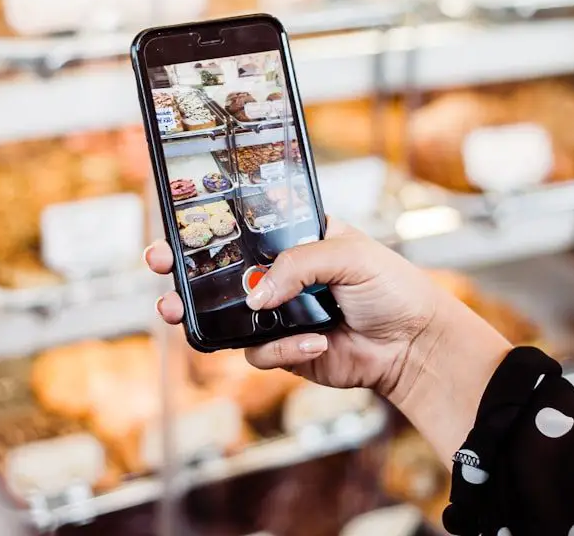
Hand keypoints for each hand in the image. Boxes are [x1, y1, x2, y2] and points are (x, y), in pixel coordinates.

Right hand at [145, 219, 439, 397]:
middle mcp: (282, 275)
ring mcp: (280, 314)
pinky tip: (317, 343)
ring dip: (203, 314)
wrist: (414, 345)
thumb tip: (256, 296)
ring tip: (177, 312)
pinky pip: (258, 352)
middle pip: (221, 272)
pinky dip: (283, 349)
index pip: (246, 227)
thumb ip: (298, 265)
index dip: (211, 224)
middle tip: (159, 265)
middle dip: (184, 269)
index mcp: (297, 239)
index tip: (180, 220)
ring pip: (226, 316)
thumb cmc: (392, 288)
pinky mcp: (285, 351)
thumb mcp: (349, 255)